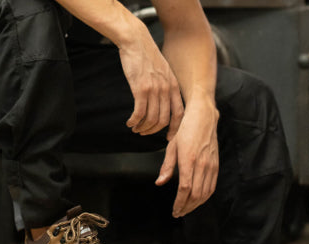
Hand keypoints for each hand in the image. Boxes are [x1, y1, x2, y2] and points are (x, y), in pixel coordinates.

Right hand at [118, 23, 183, 138]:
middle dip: (152, 131)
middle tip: (143, 132)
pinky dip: (134, 121)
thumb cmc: (147, 55)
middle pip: (163, 120)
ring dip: (142, 127)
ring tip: (135, 128)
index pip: (179, 114)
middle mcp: (166, 90)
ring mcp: (155, 90)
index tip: (167, 138)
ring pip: (151, 119)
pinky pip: (139, 112)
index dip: (174, 129)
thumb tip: (163, 100)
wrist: (136, 40)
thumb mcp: (163, 71)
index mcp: (174, 86)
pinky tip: (129, 122)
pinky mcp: (141, 89)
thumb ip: (166, 85)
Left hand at [155, 98, 218, 217]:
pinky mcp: (216, 165)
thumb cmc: (186, 131)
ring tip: (186, 209)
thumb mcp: (171, 147)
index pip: (185, 189)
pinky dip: (205, 197)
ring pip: (205, 193)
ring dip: (195, 205)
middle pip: (195, 194)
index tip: (174, 211)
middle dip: (186, 207)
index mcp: (189, 160)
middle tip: (178, 213)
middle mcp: (202, 165)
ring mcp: (211, 166)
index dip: (179, 203)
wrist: (204, 118)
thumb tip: (160, 183)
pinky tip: (197, 200)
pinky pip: (212, 186)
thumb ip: (167, 167)